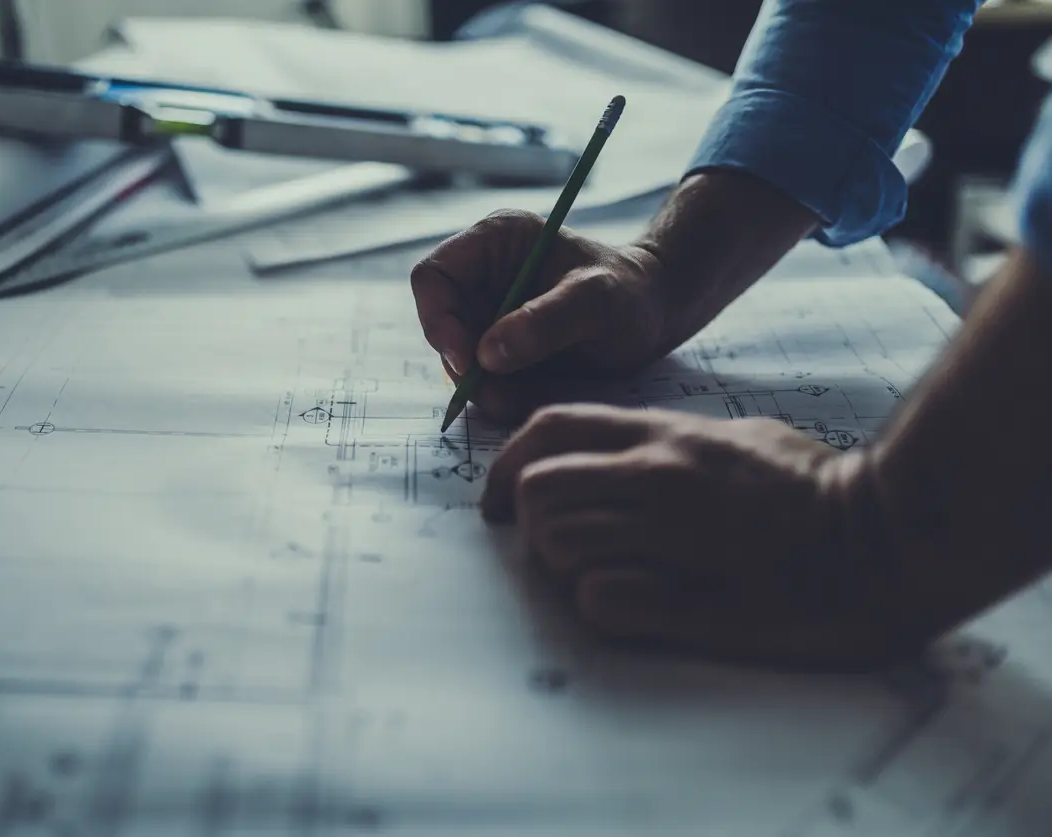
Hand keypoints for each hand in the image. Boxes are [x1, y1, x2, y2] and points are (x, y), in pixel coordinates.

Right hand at [410, 209, 671, 422]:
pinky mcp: (500, 347)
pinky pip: (484, 381)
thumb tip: (487, 355)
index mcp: (495, 242)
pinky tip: (542, 389)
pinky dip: (505, 394)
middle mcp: (482, 277)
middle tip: (502, 393)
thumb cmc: (629, 293)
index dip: (438, 320)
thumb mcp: (596, 302)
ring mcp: (488, 314)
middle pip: (441, 327)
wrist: (654, 313)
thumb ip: (544, 322)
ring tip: (537, 389)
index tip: (468, 361)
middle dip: (467, 365)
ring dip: (489, 387)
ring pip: (460, 362)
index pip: (433, 277)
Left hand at [482, 403, 925, 670]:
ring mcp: (671, 537)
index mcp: (665, 436)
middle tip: (555, 549)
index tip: (498, 499)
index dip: (504, 464)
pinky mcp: (690, 601)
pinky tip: (632, 607)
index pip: (548, 428)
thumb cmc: (814, 489)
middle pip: (535, 490)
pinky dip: (599, 607)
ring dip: (562, 570)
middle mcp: (656, 477)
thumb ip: (668, 442)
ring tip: (601, 578)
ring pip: (555, 546)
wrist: (886, 538)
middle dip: (528, 525)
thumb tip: (615, 462)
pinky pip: (599, 601)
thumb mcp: (737, 438)